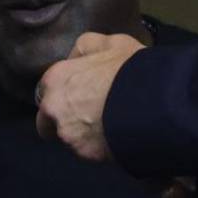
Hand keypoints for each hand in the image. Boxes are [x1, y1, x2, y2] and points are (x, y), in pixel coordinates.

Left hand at [35, 32, 144, 161]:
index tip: (78, 97)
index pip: (44, 92)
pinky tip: (116, 140)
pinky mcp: (85, 154)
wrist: (153, 100)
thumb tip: (76, 58)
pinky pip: (88, 153)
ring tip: (107, 130)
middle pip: (47, 122)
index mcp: (55, 78)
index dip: (61, 95)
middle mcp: (52, 107)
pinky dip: (99, 149)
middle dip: (63, 121)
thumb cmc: (129, 67)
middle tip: (90, 118)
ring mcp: (66, 133)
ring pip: (68, 139)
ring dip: (81, 137)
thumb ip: (86, 50)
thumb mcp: (109, 43)